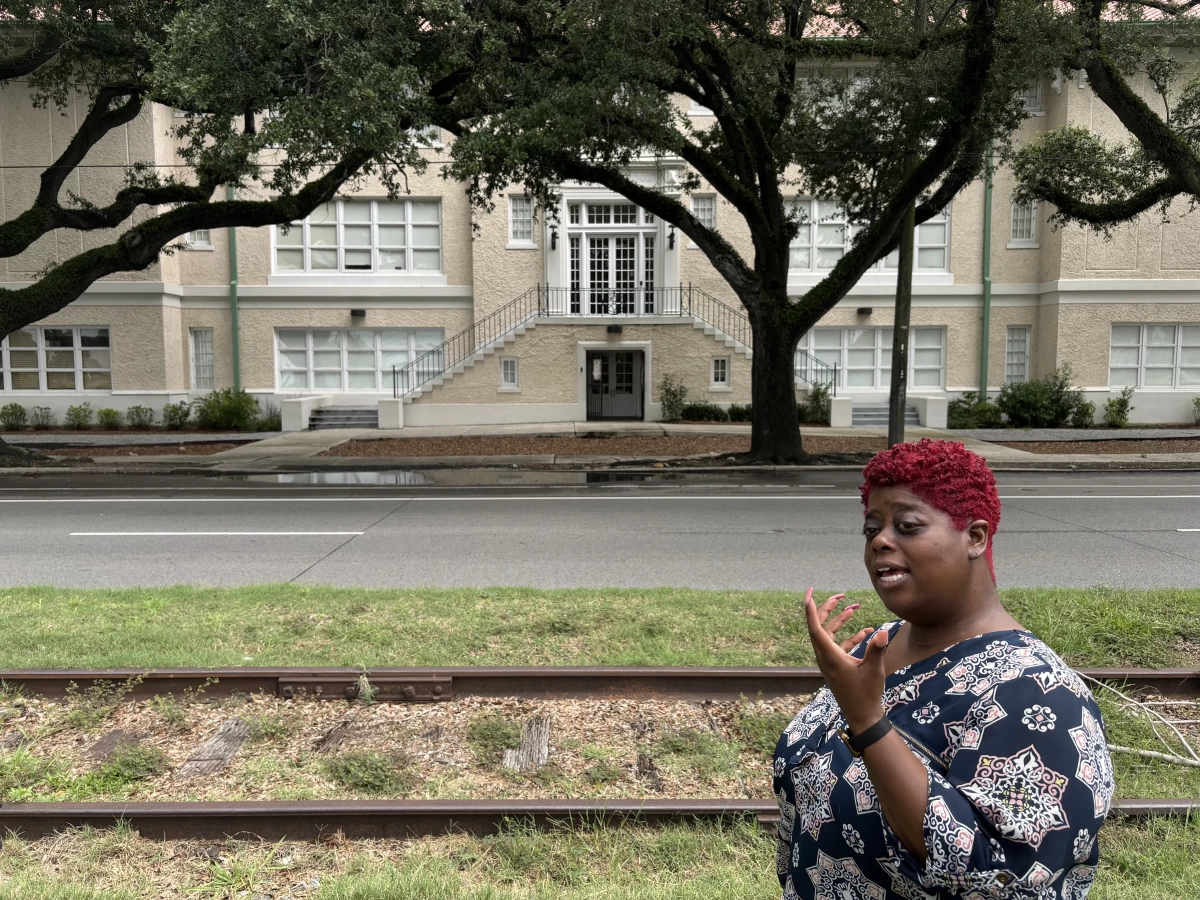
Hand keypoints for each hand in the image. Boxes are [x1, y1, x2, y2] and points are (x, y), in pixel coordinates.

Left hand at [803, 587, 888, 733]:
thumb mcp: (874, 670)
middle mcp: (825, 657)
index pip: (815, 628)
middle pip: (820, 628)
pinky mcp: (837, 666)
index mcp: (829, 656)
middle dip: (828, 610)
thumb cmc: (866, 694)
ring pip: (830, 636)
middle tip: (839, 595)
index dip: (811, 610)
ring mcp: (830, 662)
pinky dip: (851, 638)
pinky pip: (840, 646)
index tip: (809, 594)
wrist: (863, 716)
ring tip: (854, 607)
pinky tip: (867, 632)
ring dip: (841, 622)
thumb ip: (876, 650)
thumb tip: (882, 632)